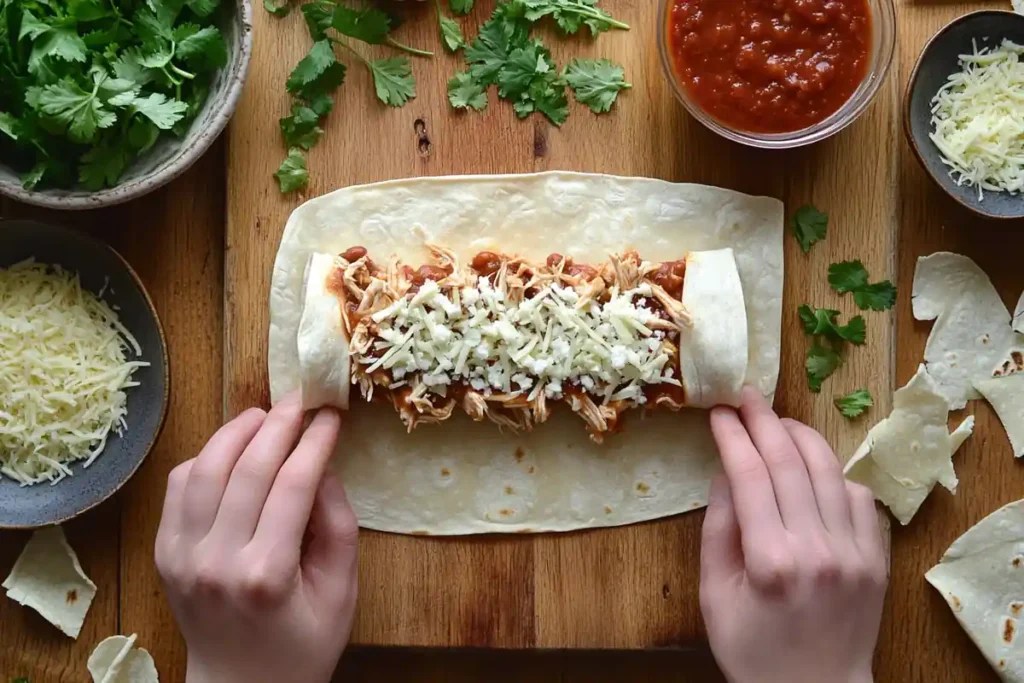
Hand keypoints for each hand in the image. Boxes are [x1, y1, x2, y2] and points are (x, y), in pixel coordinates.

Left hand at [154, 394, 357, 682]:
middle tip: (301, 398)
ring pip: (203, 469)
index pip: (293, 485)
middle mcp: (216, 561)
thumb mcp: (341, 592)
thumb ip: (338, 525)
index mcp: (266, 575)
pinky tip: (231, 448)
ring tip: (265, 414)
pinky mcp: (164, 553)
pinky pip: (179, 486)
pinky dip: (204, 457)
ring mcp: (181, 557)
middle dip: (278, 424)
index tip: (332, 414)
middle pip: (246, 468)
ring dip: (235, 432)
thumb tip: (322, 464)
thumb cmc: (302, 644)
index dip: (315, 441)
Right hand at [701, 388, 886, 682]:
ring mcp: (855, 553)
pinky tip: (814, 466)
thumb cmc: (752, 650)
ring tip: (778, 420)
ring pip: (829, 471)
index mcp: (770, 561)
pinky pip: (860, 497)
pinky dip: (835, 473)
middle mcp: (818, 549)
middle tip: (746, 396)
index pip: (750, 475)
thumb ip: (718, 530)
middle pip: (790, 462)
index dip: (732, 436)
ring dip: (801, 437)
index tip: (718, 412)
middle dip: (764, 421)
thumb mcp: (714, 597)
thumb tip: (725, 473)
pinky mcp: (877, 560)